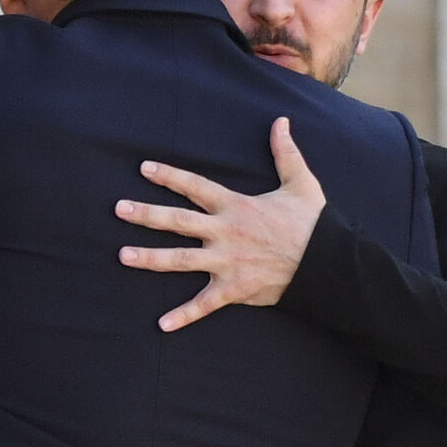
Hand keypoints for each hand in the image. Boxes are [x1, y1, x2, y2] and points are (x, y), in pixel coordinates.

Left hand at [115, 117, 325, 330]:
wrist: (327, 263)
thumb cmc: (313, 222)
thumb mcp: (301, 182)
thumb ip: (286, 152)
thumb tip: (281, 122)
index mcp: (237, 206)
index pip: (196, 187)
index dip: (170, 177)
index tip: (145, 169)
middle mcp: (225, 233)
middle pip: (178, 222)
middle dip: (147, 215)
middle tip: (119, 209)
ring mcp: (227, 262)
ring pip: (180, 260)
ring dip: (150, 259)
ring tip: (123, 256)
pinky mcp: (234, 289)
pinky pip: (204, 305)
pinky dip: (184, 316)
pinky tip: (161, 324)